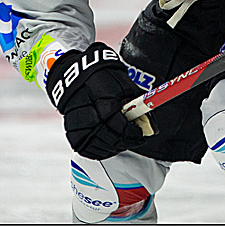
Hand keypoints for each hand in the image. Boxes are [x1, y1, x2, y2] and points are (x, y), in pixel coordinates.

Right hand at [46, 42, 153, 158]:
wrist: (76, 74)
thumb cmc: (104, 78)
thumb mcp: (126, 86)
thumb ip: (139, 106)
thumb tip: (153, 127)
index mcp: (104, 103)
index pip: (122, 128)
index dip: (134, 134)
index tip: (141, 134)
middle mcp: (89, 116)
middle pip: (111, 139)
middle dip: (127, 142)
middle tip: (135, 139)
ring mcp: (78, 125)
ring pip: (99, 146)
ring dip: (114, 147)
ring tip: (122, 141)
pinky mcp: (71, 131)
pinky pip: (86, 149)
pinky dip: (98, 150)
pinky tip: (107, 145)